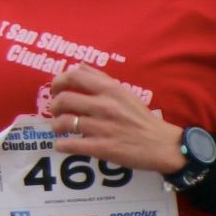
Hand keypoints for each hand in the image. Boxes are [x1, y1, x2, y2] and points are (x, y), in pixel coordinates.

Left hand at [42, 64, 183, 173]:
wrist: (161, 145)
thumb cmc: (142, 118)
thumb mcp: (125, 92)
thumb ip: (101, 79)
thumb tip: (78, 67)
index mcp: (110, 90)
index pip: (73, 76)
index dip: (58, 82)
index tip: (56, 90)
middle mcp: (104, 106)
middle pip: (64, 100)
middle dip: (54, 107)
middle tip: (56, 112)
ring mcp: (101, 128)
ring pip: (63, 123)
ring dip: (56, 126)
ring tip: (59, 128)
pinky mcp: (101, 148)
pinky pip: (70, 145)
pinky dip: (61, 145)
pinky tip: (62, 145)